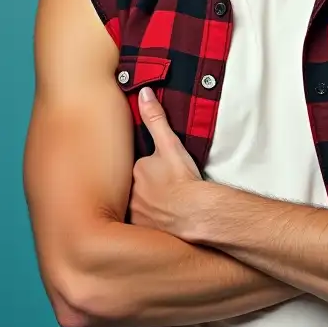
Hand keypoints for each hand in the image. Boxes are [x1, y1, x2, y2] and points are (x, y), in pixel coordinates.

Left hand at [128, 87, 207, 236]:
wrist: (196, 214)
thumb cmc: (185, 180)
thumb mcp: (170, 144)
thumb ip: (156, 118)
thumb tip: (144, 93)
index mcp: (137, 170)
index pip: (141, 168)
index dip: (154, 170)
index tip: (166, 175)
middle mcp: (131, 193)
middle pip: (139, 187)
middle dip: (149, 189)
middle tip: (168, 192)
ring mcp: (137, 214)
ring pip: (141, 207)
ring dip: (150, 207)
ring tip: (168, 209)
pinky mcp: (145, 233)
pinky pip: (145, 226)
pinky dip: (153, 224)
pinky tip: (167, 224)